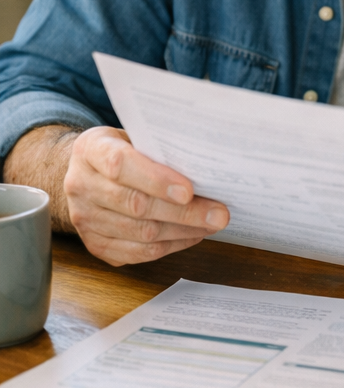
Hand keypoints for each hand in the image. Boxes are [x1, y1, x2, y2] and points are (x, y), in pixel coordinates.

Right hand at [64, 126, 229, 265]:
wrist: (88, 170)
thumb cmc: (124, 149)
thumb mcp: (136, 135)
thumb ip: (160, 148)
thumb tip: (207, 166)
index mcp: (90, 149)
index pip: (120, 165)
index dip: (156, 179)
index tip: (189, 190)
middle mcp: (80, 184)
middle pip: (135, 204)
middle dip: (183, 212)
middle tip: (219, 214)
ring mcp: (84, 218)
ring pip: (140, 233)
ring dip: (183, 231)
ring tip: (212, 224)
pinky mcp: (94, 243)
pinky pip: (137, 252)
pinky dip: (171, 246)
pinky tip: (193, 235)